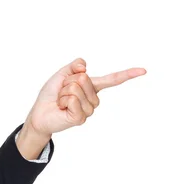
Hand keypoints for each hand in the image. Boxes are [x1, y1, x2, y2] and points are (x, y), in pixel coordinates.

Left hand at [25, 58, 146, 135]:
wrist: (39, 113)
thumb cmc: (51, 95)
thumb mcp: (61, 75)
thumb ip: (74, 66)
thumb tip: (84, 66)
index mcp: (92, 87)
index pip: (112, 80)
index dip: (127, 74)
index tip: (143, 71)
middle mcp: (93, 99)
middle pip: (83, 78)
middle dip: (66, 82)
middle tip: (61, 92)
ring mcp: (88, 110)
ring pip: (75, 89)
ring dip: (63, 92)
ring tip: (61, 100)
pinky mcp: (80, 118)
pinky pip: (72, 100)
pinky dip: (62, 100)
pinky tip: (62, 108)